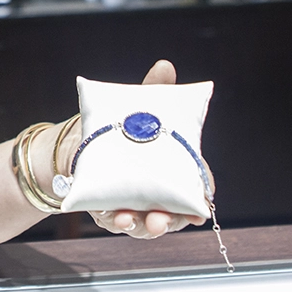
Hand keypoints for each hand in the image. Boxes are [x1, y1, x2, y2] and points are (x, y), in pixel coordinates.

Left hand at [87, 59, 209, 238]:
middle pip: (174, 213)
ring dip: (142, 225)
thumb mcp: (141, 110)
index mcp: (178, 170)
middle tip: (161, 218)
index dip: (201, 199)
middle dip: (169, 219)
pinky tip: (114, 216)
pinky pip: (119, 221)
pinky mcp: (116, 210)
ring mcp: (140, 205)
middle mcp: (163, 193)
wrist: (90, 142)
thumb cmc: (127, 129)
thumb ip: (156, 92)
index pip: (198, 189)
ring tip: (129, 219)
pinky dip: (117, 221)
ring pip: (147, 223)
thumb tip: (164, 66)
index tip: (201, 205)